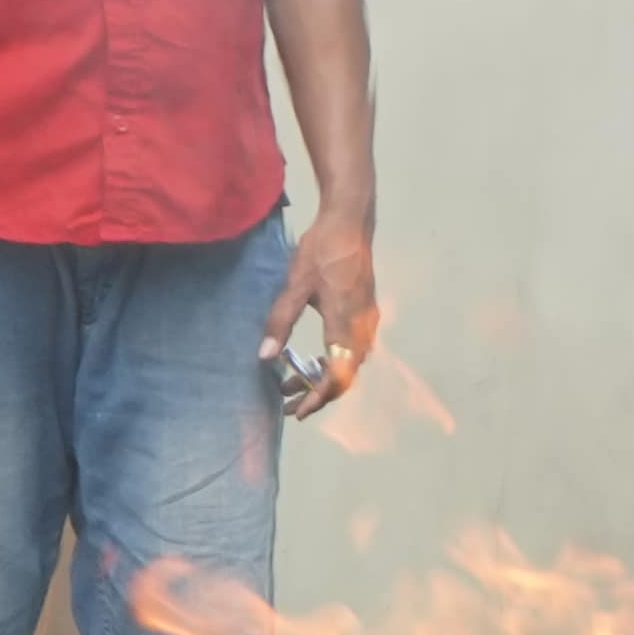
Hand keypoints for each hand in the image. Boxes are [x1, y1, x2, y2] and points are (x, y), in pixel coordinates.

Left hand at [260, 211, 379, 414]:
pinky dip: (334, 363)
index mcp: (345, 325)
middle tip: (288, 403)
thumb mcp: (295, 285)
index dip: (318, 398)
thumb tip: (265, 357)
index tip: (296, 411)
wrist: (350, 223)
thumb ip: (281, 322)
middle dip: (317, 393)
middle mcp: (362, 329)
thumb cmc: (321, 251)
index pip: (337, 376)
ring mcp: (368, 322)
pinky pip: (353, 350)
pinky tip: (314, 359)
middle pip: (346, 376)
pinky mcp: (366, 314)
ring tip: (295, 382)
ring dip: (325, 378)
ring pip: (350, 364)